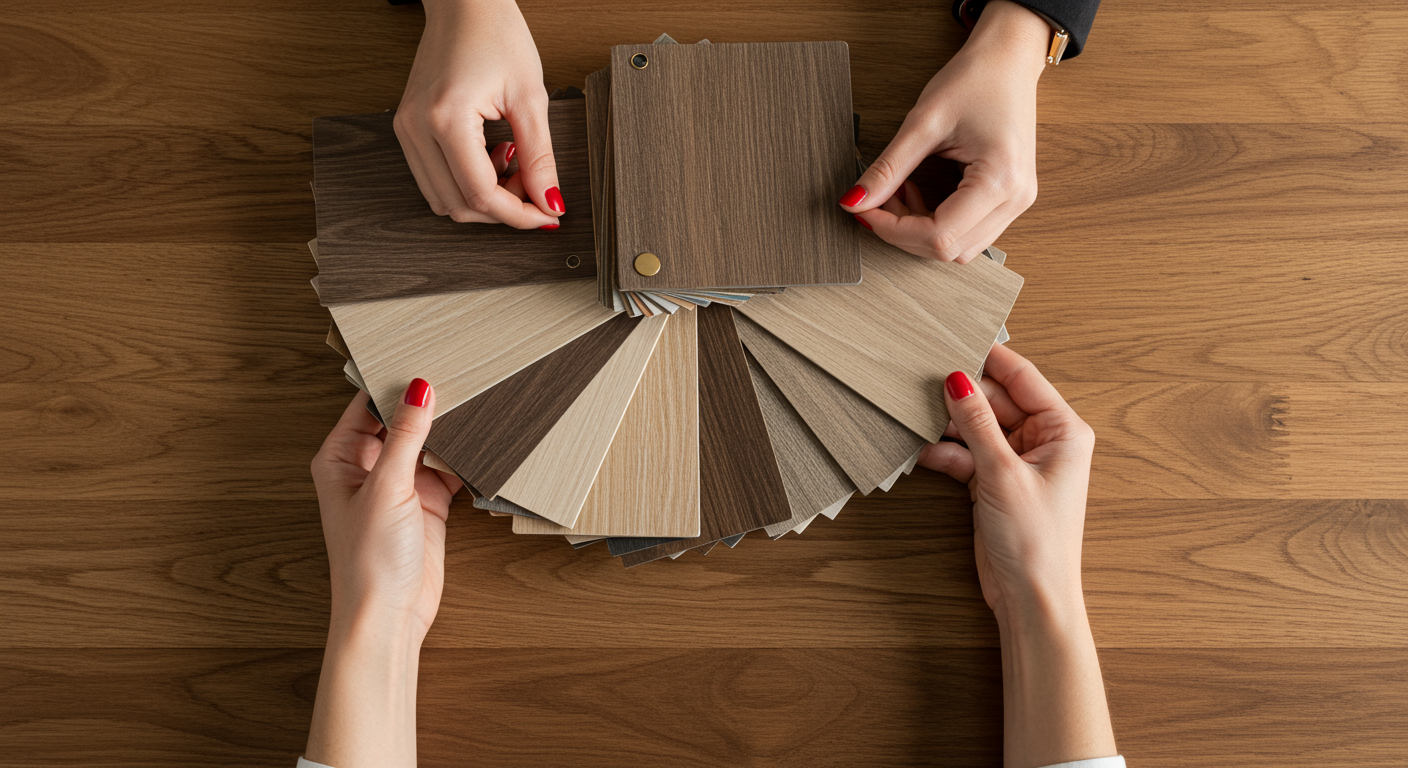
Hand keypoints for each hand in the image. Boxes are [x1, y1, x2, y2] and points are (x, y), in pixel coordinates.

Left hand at [310, 381, 461, 642]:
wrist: (390, 614)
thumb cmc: (368, 559)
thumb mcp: (387, 486)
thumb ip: (405, 435)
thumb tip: (418, 390)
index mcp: (340, 459)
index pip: (364, 406)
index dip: (390, 383)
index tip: (420, 357)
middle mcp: (367, 468)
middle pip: (398, 422)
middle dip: (425, 404)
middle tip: (456, 374)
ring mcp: (399, 486)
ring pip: (426, 443)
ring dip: (447, 431)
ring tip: (474, 403)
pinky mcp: (427, 503)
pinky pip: (448, 469)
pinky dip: (464, 458)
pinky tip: (482, 443)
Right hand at [394, 0, 563, 228]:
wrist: (464, 4)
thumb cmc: (496, 34)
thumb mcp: (531, 98)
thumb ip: (539, 158)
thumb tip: (549, 203)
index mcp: (446, 118)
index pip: (481, 195)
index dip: (519, 215)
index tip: (547, 216)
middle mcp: (417, 128)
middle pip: (458, 205)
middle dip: (503, 209)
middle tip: (535, 188)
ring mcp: (407, 129)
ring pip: (443, 200)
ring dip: (483, 199)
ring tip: (512, 165)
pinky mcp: (408, 129)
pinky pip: (434, 179)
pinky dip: (465, 183)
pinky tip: (491, 158)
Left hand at [841, 0, 1048, 262]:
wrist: (1008, 58)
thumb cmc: (975, 79)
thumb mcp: (923, 121)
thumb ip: (888, 168)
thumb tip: (854, 202)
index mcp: (1000, 179)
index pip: (939, 235)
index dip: (893, 230)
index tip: (864, 210)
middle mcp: (1015, 199)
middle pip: (948, 250)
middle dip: (904, 232)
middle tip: (878, 199)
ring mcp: (1017, 202)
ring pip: (958, 249)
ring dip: (920, 231)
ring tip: (900, 192)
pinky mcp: (1010, 200)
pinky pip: (968, 233)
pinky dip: (937, 224)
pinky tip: (920, 195)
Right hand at [918, 344, 1094, 618]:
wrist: (1031, 598)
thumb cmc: (1036, 540)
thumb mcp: (1002, 472)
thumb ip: (977, 422)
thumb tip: (957, 379)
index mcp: (1062, 430)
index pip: (1022, 378)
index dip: (988, 359)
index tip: (954, 339)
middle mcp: (1043, 441)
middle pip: (995, 400)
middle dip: (960, 396)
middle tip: (921, 382)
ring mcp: (1017, 462)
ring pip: (977, 427)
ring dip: (948, 426)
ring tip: (914, 416)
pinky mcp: (995, 482)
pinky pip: (967, 453)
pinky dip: (946, 453)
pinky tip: (920, 451)